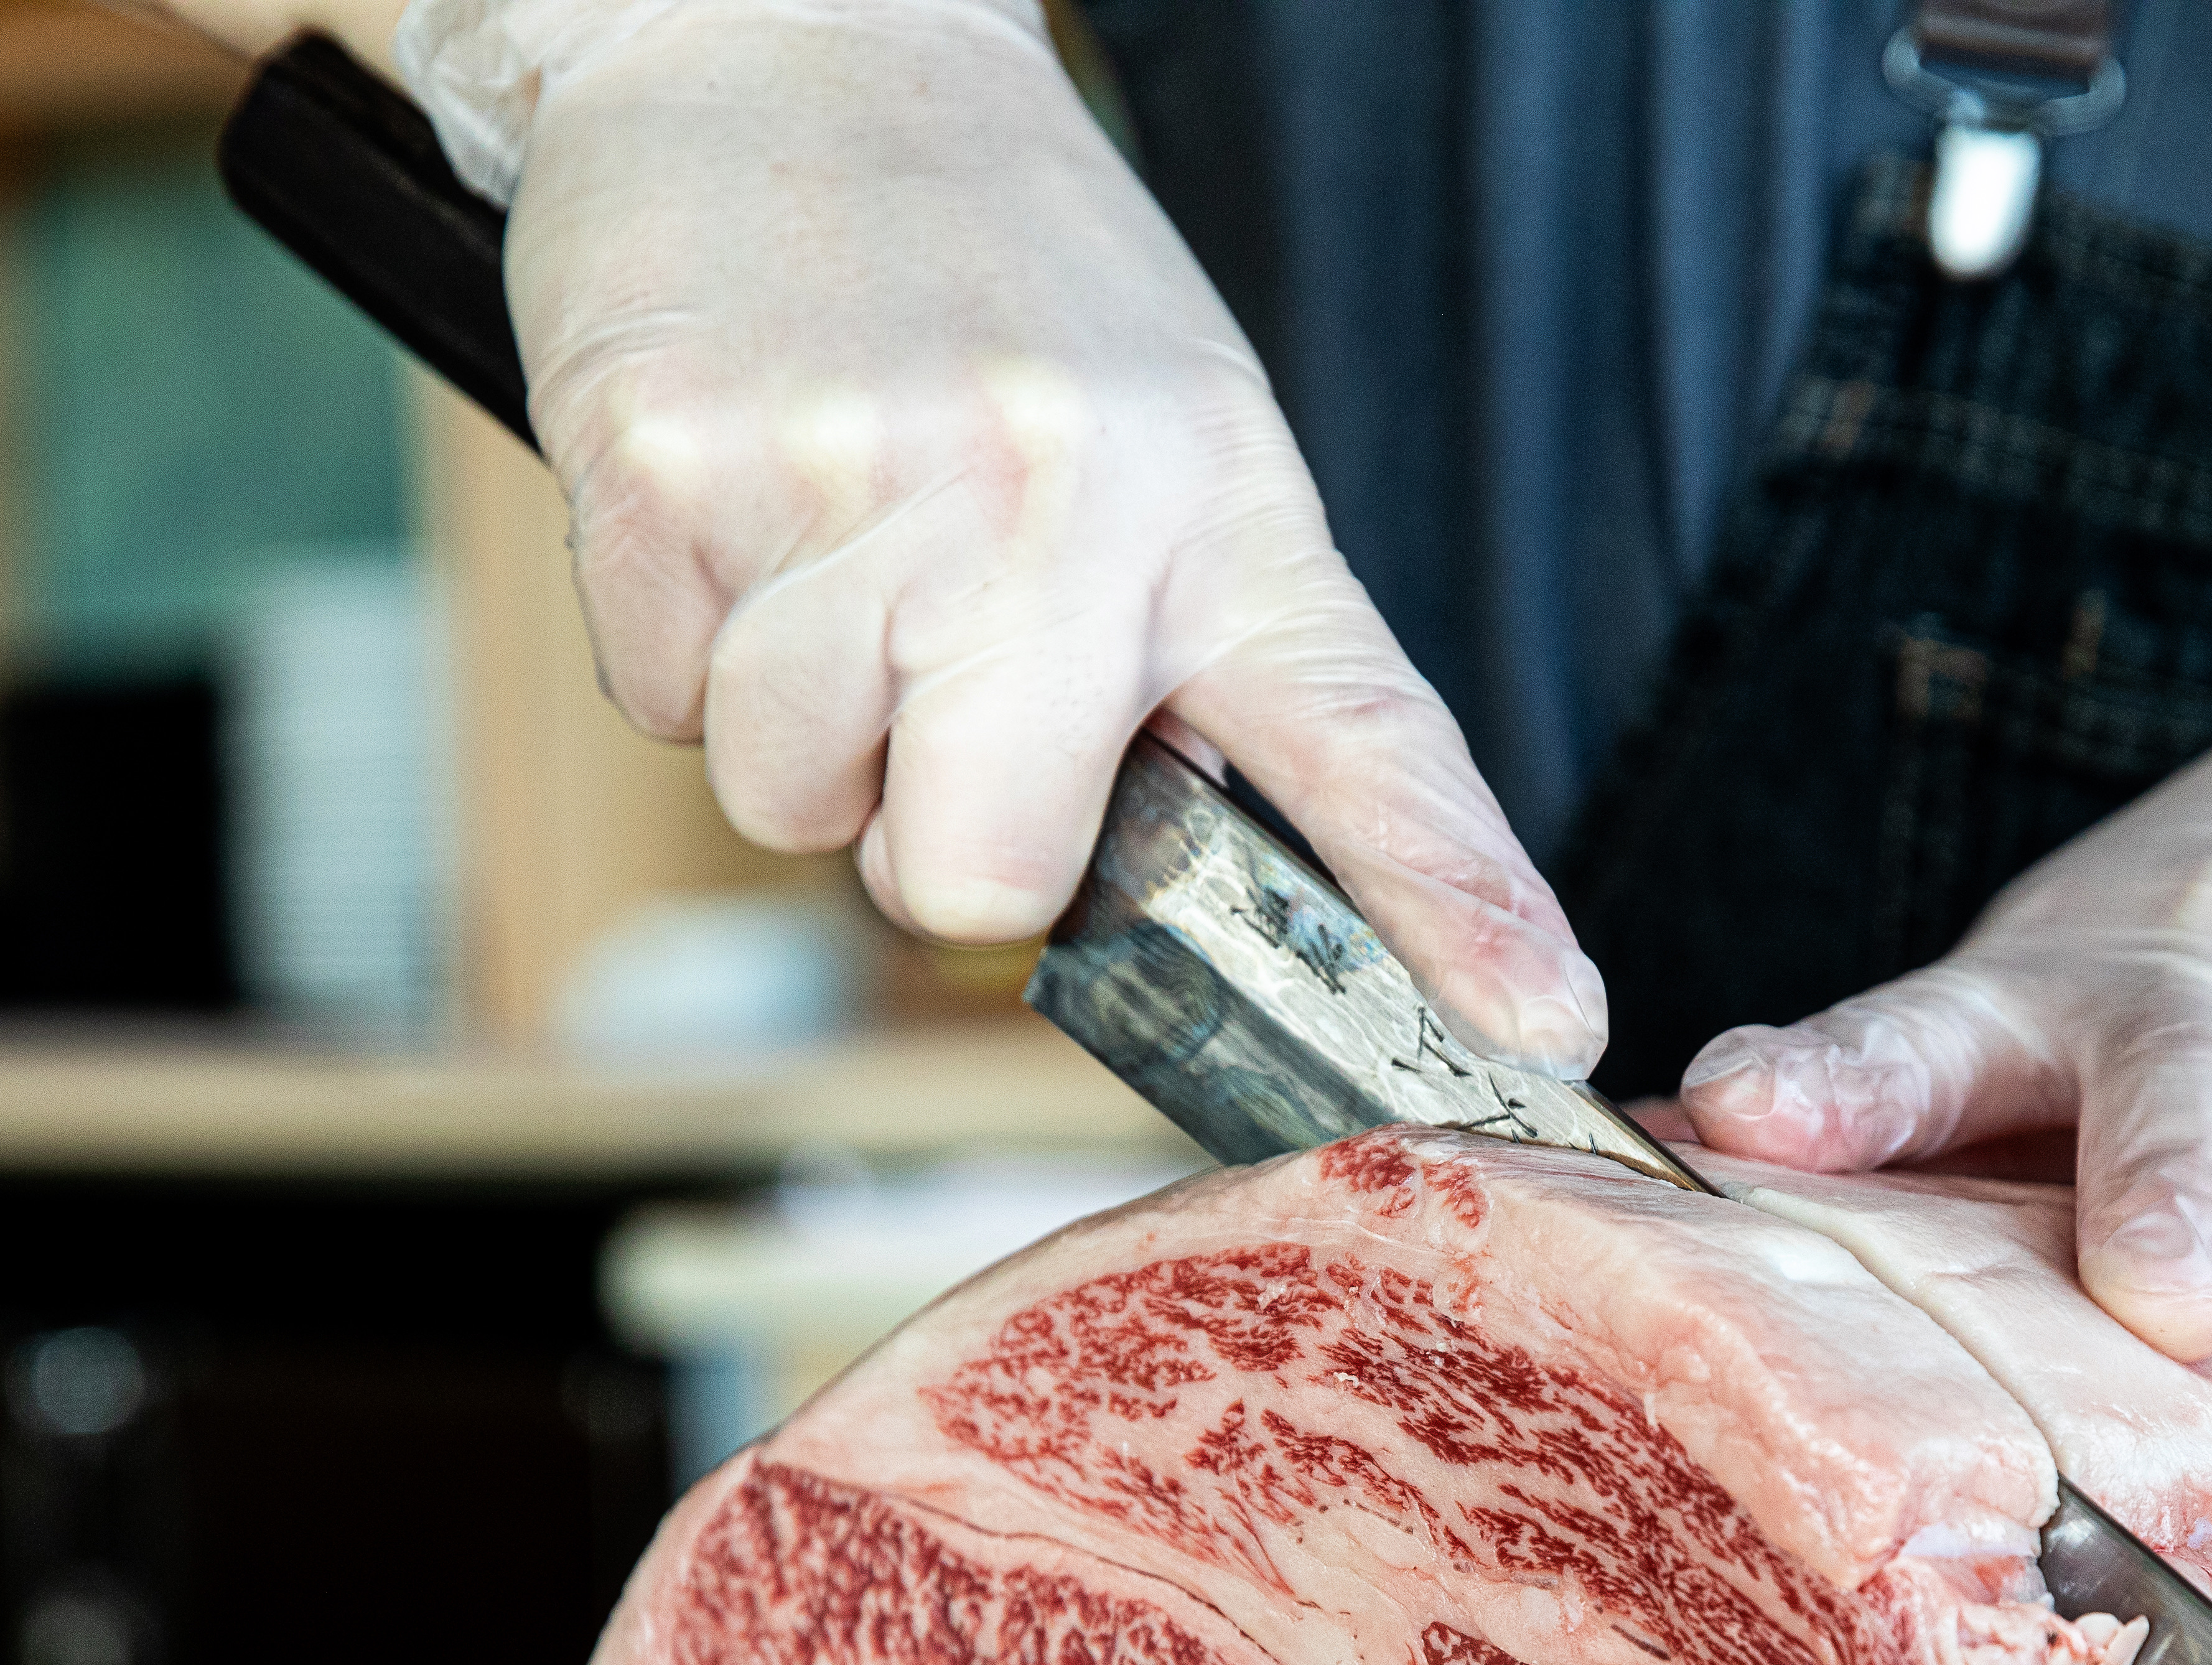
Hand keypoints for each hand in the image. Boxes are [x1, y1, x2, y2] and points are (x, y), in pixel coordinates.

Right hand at [394, 0, 1603, 1069]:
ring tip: (831, 543)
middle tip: (932, 685)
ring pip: (794, 807)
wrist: (792, 41)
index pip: (1368, 744)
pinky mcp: (673, 472)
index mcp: (1217, 512)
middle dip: (933, 838)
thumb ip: (1190, 667)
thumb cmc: (993, 282)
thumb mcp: (1173, 440)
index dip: (1460, 902)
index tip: (1546, 1020)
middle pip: (982, 878)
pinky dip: (684, 638)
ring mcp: (858, 488)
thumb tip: (1148, 895)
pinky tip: (737, 501)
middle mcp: (1059, 507)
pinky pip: (665, 706)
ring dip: (799, 723)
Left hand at [1680, 612, 2211, 1548]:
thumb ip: (1897, 1107)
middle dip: (2179, 1186)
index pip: (1931, 1028)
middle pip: (2202, 1078)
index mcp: (2066, 987)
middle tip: (2169, 1310)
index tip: (1745, 1113)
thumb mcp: (2034, 996)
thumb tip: (1657, 1174)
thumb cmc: (2188, 963)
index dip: (1842, 1074)